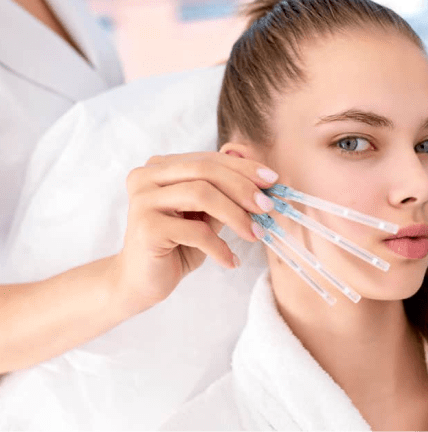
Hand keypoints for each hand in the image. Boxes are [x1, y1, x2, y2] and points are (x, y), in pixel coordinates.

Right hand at [112, 152, 277, 314]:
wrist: (141, 282)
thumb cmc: (177, 245)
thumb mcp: (206, 214)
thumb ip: (225, 192)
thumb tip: (262, 174)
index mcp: (161, 167)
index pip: (208, 159)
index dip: (243, 168)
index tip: (272, 180)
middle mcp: (147, 177)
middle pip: (205, 171)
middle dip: (243, 188)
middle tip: (267, 207)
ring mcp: (143, 200)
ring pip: (201, 194)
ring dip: (236, 215)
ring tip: (255, 234)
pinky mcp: (146, 228)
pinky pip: (195, 231)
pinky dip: (219, 247)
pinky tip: (230, 260)